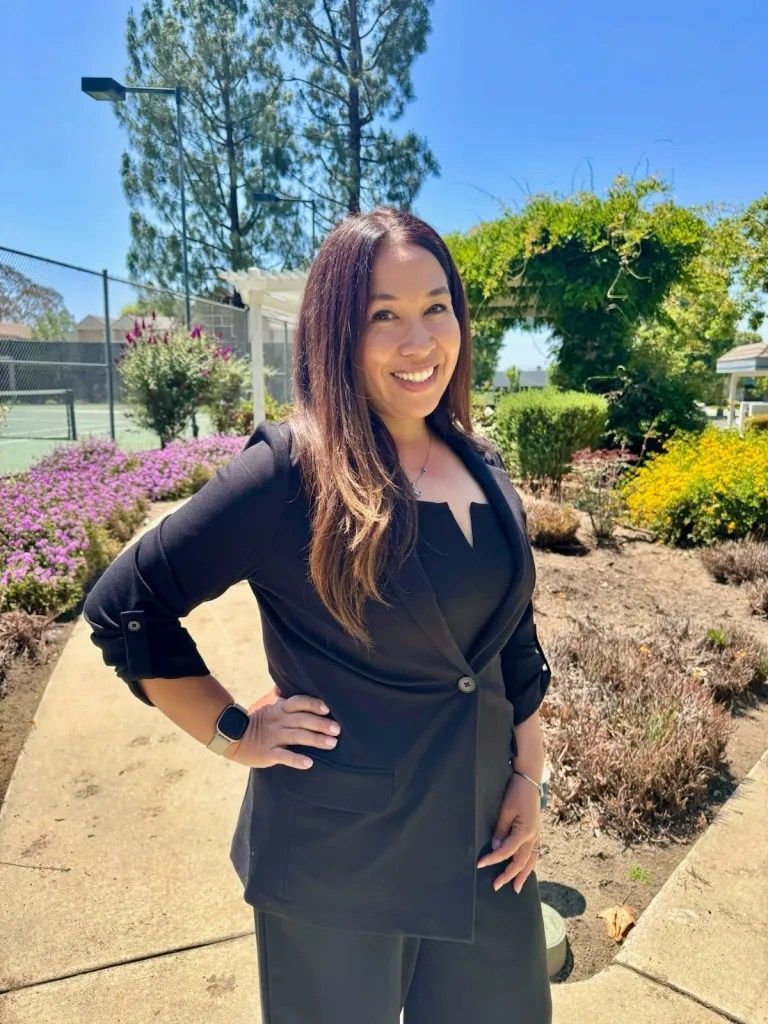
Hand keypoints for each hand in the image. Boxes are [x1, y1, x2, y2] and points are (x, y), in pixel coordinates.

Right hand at [223, 685, 340, 768]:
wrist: (232, 738)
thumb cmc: (256, 722)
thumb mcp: (268, 707)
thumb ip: (281, 699)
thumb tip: (285, 686)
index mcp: (279, 709)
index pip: (298, 703)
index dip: (312, 704)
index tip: (327, 708)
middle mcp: (278, 721)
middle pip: (302, 720)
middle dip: (321, 724)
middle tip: (337, 729)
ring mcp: (272, 737)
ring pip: (296, 737)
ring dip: (315, 740)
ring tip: (332, 744)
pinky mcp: (267, 754)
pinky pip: (283, 756)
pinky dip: (296, 759)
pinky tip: (309, 763)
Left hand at [476, 772, 541, 892]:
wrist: (529, 780)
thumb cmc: (516, 793)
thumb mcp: (505, 810)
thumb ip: (500, 831)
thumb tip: (496, 848)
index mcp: (525, 832)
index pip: (506, 851)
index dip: (493, 859)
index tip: (480, 864)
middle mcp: (533, 837)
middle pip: (521, 861)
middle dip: (509, 875)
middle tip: (497, 886)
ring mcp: (537, 835)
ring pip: (531, 860)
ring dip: (523, 874)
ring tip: (517, 888)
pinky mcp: (536, 832)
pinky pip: (534, 852)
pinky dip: (529, 863)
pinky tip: (525, 869)